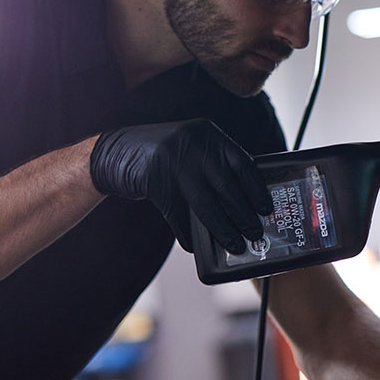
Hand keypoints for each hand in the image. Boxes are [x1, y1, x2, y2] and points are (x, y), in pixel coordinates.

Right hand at [89, 119, 272, 252]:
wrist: (114, 152)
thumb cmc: (163, 156)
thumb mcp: (192, 150)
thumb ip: (214, 167)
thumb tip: (244, 205)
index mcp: (208, 134)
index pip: (242, 163)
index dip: (256, 189)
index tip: (266, 208)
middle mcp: (193, 143)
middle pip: (227, 187)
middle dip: (243, 215)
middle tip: (254, 232)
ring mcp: (173, 161)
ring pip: (206, 204)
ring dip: (222, 229)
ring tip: (234, 244)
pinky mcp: (155, 181)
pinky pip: (178, 214)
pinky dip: (188, 233)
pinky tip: (195, 246)